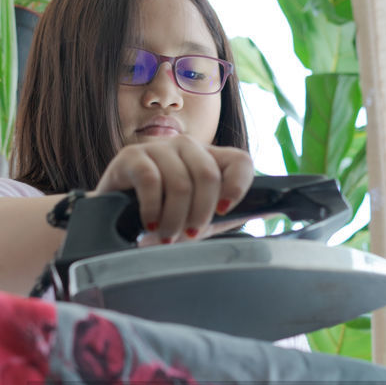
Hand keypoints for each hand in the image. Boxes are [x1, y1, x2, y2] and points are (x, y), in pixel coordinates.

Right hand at [93, 137, 253, 243]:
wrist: (113, 221)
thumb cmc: (162, 220)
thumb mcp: (200, 220)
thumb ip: (230, 214)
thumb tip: (273, 209)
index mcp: (209, 159)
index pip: (240, 160)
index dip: (238, 186)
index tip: (225, 210)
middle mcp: (186, 147)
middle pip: (208, 175)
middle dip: (200, 214)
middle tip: (188, 235)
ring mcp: (158, 149)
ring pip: (180, 182)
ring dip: (174, 219)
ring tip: (165, 237)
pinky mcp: (130, 157)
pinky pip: (150, 181)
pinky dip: (153, 210)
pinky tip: (149, 224)